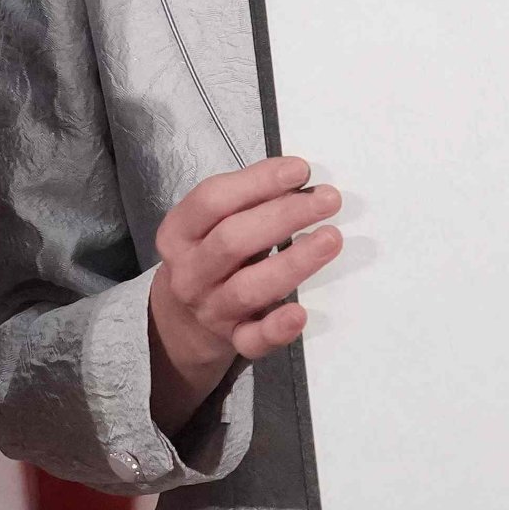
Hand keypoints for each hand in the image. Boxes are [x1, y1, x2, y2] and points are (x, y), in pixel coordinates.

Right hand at [144, 155, 341, 430]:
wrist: (183, 321)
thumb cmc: (210, 255)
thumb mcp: (210, 224)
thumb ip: (246, 202)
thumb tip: (300, 179)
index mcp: (178, 233)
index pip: (212, 200)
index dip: (258, 181)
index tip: (300, 169)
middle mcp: (189, 273)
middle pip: (232, 240)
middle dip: (284, 215)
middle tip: (328, 199)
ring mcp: (210, 309)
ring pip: (248, 288)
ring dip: (293, 262)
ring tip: (330, 238)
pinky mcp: (233, 340)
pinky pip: (253, 340)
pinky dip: (276, 328)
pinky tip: (300, 313)